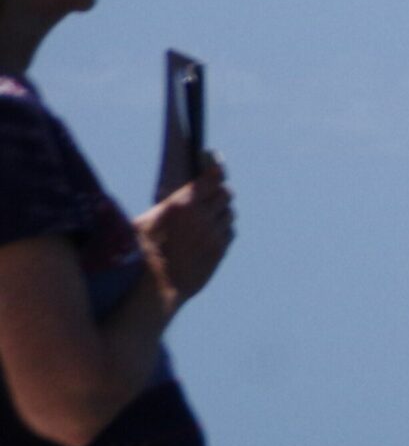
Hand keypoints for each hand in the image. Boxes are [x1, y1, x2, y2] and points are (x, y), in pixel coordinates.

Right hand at [134, 151, 234, 303]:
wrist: (157, 286)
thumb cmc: (141, 253)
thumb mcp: (143, 222)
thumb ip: (164, 205)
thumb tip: (168, 197)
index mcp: (183, 204)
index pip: (211, 179)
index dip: (215, 168)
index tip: (216, 160)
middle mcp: (203, 218)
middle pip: (225, 195)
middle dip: (219, 191)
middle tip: (212, 192)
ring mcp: (214, 235)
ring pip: (229, 214)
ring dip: (221, 211)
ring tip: (209, 214)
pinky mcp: (220, 251)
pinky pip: (229, 233)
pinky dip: (223, 229)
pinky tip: (211, 232)